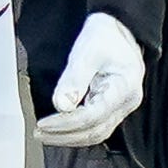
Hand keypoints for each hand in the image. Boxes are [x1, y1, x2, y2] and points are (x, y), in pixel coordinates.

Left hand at [36, 12, 147, 147]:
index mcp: (125, 87)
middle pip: (96, 131)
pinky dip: (76, 131)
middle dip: (65, 135)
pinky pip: (95, 127)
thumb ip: (74, 79)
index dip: (66, 123)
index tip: (44, 124)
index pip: (93, 116)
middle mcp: (127, 102)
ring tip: (45, 134)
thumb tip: (61, 106)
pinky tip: (58, 129)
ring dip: (69, 137)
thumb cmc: (104, 37)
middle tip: (39, 133)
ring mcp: (122, 107)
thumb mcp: (87, 51)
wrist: (117, 31)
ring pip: (96, 134)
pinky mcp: (112, 108)